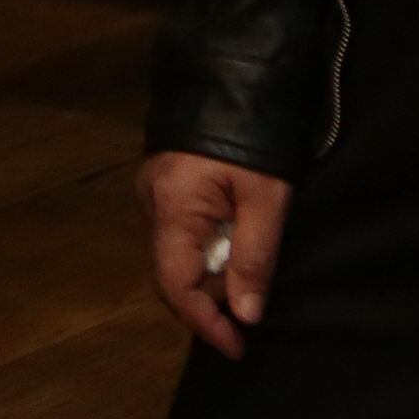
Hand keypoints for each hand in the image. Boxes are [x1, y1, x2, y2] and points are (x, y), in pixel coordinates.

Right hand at [138, 151, 293, 361]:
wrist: (235, 71)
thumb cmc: (254, 137)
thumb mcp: (266, 200)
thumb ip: (254, 259)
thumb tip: (245, 315)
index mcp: (172, 209)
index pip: (176, 285)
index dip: (206, 322)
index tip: (237, 347)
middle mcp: (151, 202)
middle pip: (172, 271)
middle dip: (210, 301)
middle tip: (248, 318)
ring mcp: (154, 189)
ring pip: (176, 252)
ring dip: (210, 274)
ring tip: (247, 281)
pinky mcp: (165, 179)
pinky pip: (180, 230)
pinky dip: (206, 249)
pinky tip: (233, 248)